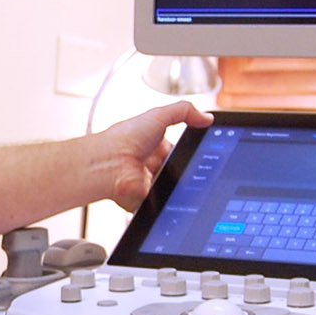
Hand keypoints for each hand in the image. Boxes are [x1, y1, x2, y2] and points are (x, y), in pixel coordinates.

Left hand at [96, 101, 213, 209]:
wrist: (108, 163)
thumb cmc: (123, 139)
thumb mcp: (158, 116)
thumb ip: (184, 112)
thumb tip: (207, 117)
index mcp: (154, 145)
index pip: (181, 149)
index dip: (193, 150)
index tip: (205, 149)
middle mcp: (152, 163)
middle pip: (180, 169)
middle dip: (188, 168)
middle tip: (194, 165)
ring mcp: (151, 182)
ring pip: (176, 187)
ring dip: (180, 184)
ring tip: (180, 177)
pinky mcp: (149, 199)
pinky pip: (167, 202)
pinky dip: (171, 199)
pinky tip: (172, 193)